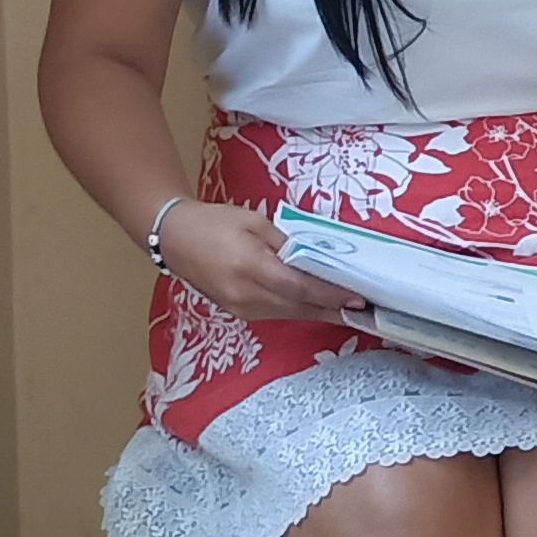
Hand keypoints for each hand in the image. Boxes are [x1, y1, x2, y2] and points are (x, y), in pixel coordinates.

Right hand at [157, 201, 363, 323]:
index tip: (357, 299)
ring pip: (288, 314)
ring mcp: (240, 307)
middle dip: (332, 310)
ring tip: (346, 310)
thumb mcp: (255, 222)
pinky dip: (297, 310)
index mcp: (251, 267)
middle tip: (363, 310)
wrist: (173, 238)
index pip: (300, 288)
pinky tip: (315, 306)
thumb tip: (312, 260)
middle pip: (298, 307)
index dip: (330, 296)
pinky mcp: (237, 312)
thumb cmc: (214, 223)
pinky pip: (275, 313)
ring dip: (317, 313)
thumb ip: (286, 244)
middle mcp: (246, 294)